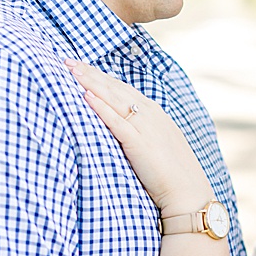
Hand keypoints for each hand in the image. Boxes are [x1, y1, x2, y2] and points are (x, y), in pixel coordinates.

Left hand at [67, 60, 212, 214]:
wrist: (188, 194)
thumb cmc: (173, 176)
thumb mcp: (159, 147)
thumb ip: (143, 134)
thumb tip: (126, 131)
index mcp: (156, 115)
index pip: (124, 89)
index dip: (102, 77)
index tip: (82, 67)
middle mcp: (151, 115)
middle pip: (116, 88)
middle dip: (91, 73)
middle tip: (67, 61)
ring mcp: (146, 128)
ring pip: (114, 99)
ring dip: (92, 82)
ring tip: (71, 70)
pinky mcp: (139, 144)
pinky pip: (117, 121)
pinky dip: (101, 107)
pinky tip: (85, 96)